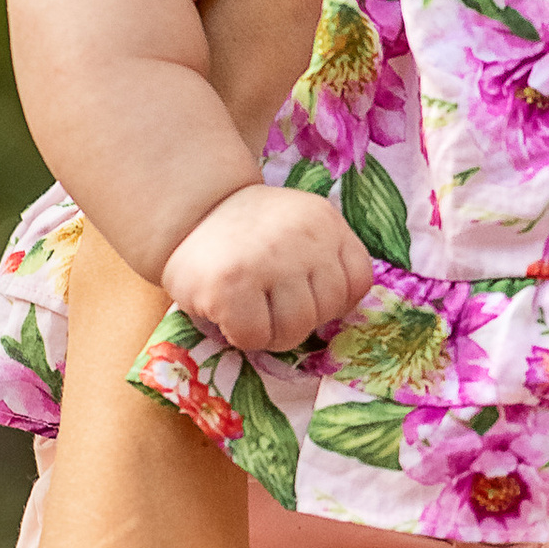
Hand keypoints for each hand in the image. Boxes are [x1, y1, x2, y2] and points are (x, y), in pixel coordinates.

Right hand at [163, 181, 372, 354]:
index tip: (305, 295)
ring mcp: (267, 261)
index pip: (359, 281)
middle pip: (327, 309)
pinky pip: (256, 337)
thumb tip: (341, 315)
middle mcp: (303, 237)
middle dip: (300, 319)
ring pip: (296, 329)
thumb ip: (325, 261)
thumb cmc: (248, 233)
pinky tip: (229, 314)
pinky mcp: (230, 287)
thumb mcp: (299, 230)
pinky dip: (242, 337)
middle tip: (270, 304)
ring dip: (272, 333)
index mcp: (325, 222)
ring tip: (251, 311)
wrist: (189, 210)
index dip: (334, 300)